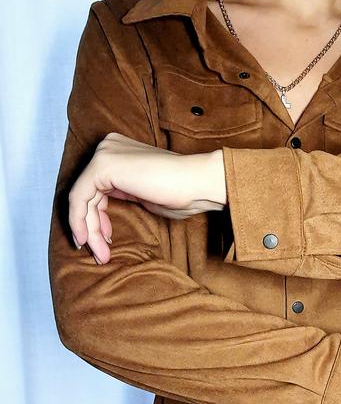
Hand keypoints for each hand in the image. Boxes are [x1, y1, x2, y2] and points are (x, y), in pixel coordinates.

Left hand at [68, 132, 227, 263]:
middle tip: (101, 254)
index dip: (95, 219)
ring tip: (101, 254)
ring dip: (89, 231)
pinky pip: (79, 197)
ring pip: (82, 199)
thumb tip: (101, 216)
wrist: (198, 184)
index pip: (96, 189)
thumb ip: (124, 195)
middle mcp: (108, 148)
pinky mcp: (102, 165)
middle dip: (92, 228)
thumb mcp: (144, 195)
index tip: (103, 242)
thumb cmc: (182, 193)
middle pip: (87, 194)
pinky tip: (87, 240)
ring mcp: (104, 154)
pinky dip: (80, 221)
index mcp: (118, 152)